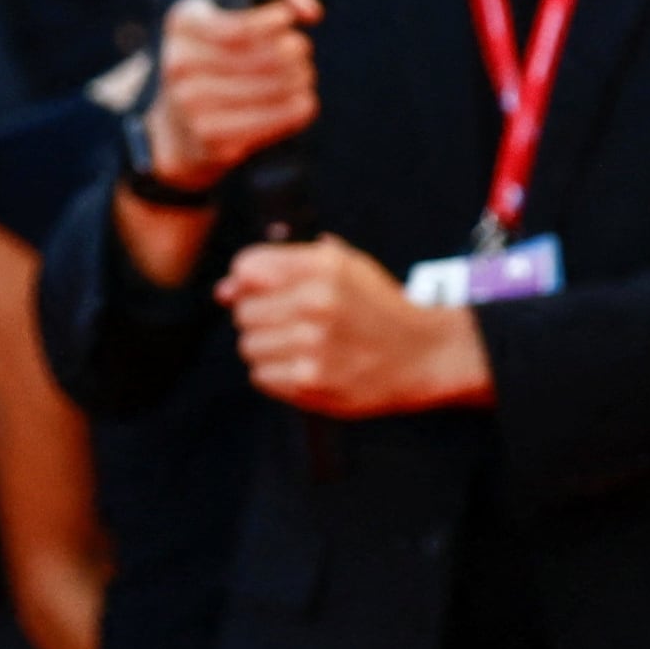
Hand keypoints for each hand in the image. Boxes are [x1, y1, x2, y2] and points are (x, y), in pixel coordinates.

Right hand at [146, 0, 322, 193]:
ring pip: (273, 88)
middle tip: (301, 53)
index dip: (275, 22)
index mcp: (182, 24)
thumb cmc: (219, 55)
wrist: (177, 127)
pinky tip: (303, 102)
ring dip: (300, 81)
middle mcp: (179, 63)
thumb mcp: (237, 9)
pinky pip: (272, 120)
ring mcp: (192, 104)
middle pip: (265, 58)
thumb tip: (311, 12)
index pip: (241, 27)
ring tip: (302, 77)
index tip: (287, 19)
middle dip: (295, 53)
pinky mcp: (210, 138)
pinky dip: (296, 111)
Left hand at [218, 237, 492, 417]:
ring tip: (303, 347)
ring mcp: (313, 344)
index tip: (265, 293)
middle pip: (242, 310)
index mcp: (322, 267)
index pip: (245, 268)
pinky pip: (260, 376)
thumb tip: (224, 289)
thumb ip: (282, 266)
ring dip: (267, 348)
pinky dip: (276, 374)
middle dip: (260, 317)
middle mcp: (316, 302)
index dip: (247, 282)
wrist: (425, 354)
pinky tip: (306, 366)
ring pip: (247, 345)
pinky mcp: (312, 381)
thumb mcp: (342, 267)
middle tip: (294, 324)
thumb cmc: (376, 307)